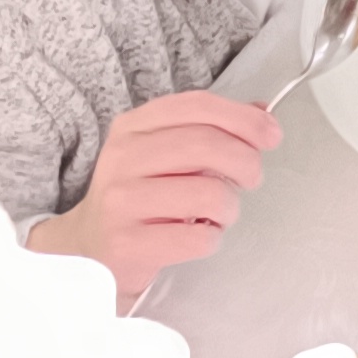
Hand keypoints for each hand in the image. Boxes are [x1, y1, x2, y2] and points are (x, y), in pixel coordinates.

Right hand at [27, 89, 278, 307]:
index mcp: (132, 127)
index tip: (271, 135)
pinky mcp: (128, 243)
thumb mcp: (163, 155)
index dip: (243, 118)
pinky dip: (211, 239)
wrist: (86, 251)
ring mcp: (121, 201)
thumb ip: (209, 130)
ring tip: (216, 215)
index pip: (197, 106)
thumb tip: (262, 113)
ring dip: (228, 208)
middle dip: (246, 163)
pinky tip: (196, 237)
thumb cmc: (138, 199)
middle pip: (207, 145)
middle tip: (251, 179)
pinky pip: (199, 238)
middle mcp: (122, 158)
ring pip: (209, 194)